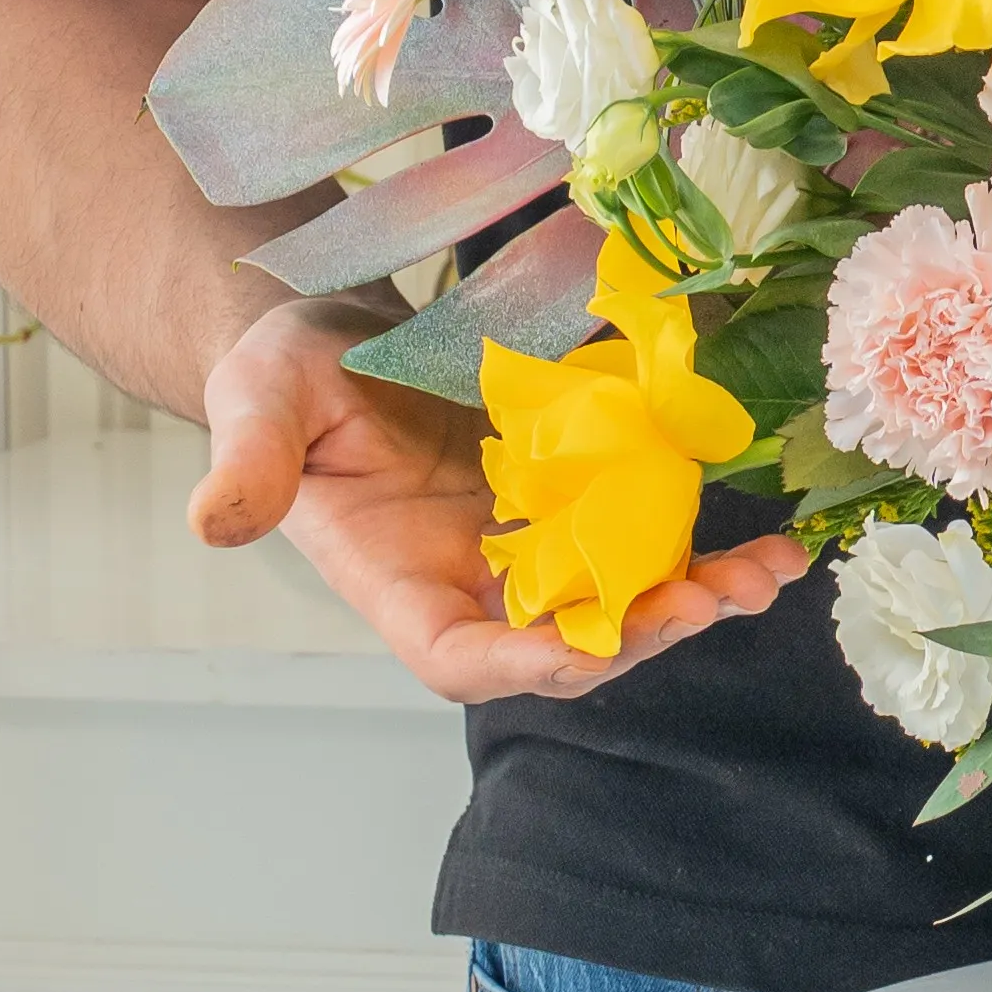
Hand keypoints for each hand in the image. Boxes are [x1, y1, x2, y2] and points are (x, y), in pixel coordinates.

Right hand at [190, 294, 801, 704]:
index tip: (584, 647)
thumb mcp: (257, 401)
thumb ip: (247, 462)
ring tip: (769, 573)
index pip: (461, 658)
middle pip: (568, 644)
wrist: (335, 328)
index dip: (523, 662)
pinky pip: (651, 530)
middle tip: (711, 600)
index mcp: (400, 582)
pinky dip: (711, 539)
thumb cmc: (286, 375)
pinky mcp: (581, 490)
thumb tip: (214, 522)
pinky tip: (777, 534)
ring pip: (625, 596)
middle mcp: (478, 578)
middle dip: (640, 634)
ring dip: (699, 594)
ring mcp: (536, 538)